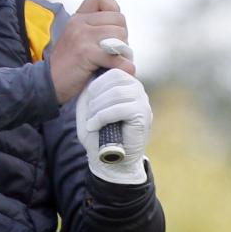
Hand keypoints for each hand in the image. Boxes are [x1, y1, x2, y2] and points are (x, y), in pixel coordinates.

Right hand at [48, 0, 133, 103]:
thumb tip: (120, 28)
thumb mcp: (76, 37)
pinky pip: (116, 57)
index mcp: (78, 18)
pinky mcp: (86, 54)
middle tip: (115, 50)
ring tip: (115, 61)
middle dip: (122, 36)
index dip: (113, 12)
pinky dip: (124, 67)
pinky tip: (120, 71)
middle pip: (118, 19)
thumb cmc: (67, 63)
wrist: (49, 82)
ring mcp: (82, 37)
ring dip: (124, 51)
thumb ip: (93, 28)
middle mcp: (80, 23)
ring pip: (120, 36)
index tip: (111, 29)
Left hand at [76, 69, 151, 183]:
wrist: (108, 160)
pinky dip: (102, 116)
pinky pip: (120, 108)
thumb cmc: (98, 133)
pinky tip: (94, 125)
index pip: (112, 71)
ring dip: (98, 107)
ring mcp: (143, 102)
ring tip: (91, 121)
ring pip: (116, 93)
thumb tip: (91, 75)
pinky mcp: (143, 116)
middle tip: (88, 112)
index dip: (96, 84)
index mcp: (126, 84)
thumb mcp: (88, 107)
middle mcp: (137, 90)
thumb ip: (89, 90)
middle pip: (115, 78)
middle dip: (96, 95)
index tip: (87, 101)